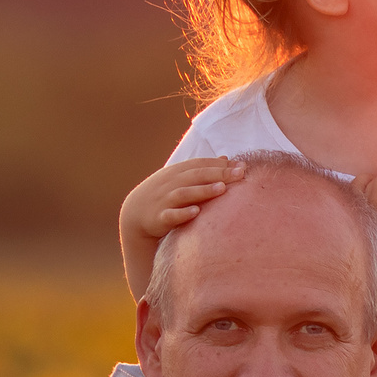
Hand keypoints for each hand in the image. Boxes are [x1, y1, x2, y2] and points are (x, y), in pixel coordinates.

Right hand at [124, 157, 240, 241]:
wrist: (134, 214)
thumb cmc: (165, 195)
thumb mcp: (180, 179)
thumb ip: (202, 170)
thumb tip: (226, 158)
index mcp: (178, 172)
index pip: (201, 164)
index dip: (221, 165)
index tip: (242, 166)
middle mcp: (171, 183)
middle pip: (196, 176)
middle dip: (218, 174)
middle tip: (240, 174)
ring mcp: (164, 200)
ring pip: (185, 193)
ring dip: (203, 191)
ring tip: (222, 189)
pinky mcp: (159, 218)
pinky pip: (171, 215)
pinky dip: (182, 213)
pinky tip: (196, 212)